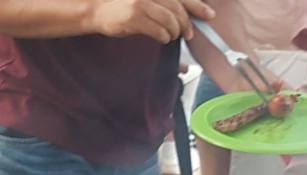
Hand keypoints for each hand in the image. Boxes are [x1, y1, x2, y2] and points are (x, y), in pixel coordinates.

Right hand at [90, 0, 214, 43]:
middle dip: (187, 24)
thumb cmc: (122, 7)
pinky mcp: (134, 16)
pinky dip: (164, 37)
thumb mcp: (146, 1)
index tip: (209, 15)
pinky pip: (158, 30)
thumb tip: (187, 16)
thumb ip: (164, 5)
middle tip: (187, 34)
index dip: (199, 6)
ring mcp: (141, 3)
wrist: (96, 10)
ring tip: (172, 36)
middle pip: (179, 9)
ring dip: (175, 32)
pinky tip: (162, 38)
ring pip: (171, 20)